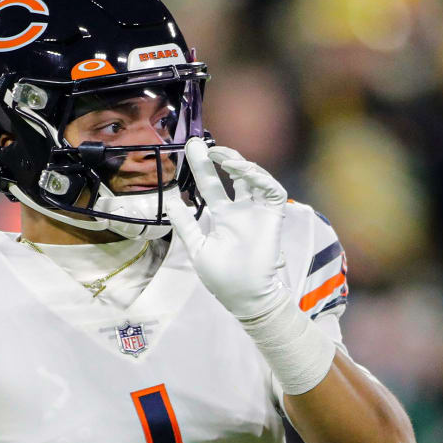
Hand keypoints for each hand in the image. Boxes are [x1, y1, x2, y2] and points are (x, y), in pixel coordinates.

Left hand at [164, 137, 288, 318]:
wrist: (245, 297)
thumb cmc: (223, 278)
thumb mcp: (197, 248)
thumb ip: (185, 224)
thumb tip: (170, 200)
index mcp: (223, 217)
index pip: (211, 185)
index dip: (201, 168)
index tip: (190, 149)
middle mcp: (241, 210)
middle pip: (232, 175)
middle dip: (220, 157)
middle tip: (202, 145)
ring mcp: (257, 212)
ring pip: (253, 177)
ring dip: (239, 164)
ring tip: (221, 157)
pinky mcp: (273, 217)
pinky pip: (272, 190)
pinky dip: (260, 178)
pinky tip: (243, 172)